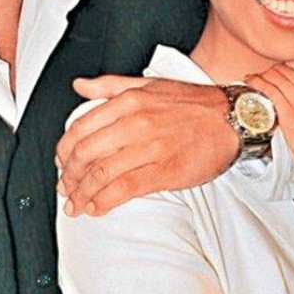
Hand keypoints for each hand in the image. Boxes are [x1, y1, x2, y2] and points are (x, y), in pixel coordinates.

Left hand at [55, 74, 236, 215]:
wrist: (233, 119)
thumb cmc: (193, 103)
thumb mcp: (149, 85)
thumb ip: (109, 85)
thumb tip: (79, 86)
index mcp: (129, 100)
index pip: (80, 128)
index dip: (64, 150)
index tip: (61, 162)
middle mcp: (136, 122)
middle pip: (85, 154)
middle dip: (69, 175)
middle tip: (65, 186)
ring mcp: (150, 148)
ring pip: (101, 174)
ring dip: (82, 193)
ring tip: (76, 203)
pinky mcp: (165, 171)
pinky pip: (124, 189)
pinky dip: (103, 202)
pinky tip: (96, 208)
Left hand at [245, 62, 293, 196]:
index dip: (292, 65)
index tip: (285, 69)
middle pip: (289, 69)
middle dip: (275, 69)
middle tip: (266, 73)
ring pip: (276, 77)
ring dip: (263, 74)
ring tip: (255, 77)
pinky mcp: (290, 117)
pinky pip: (269, 91)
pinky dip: (257, 83)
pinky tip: (251, 82)